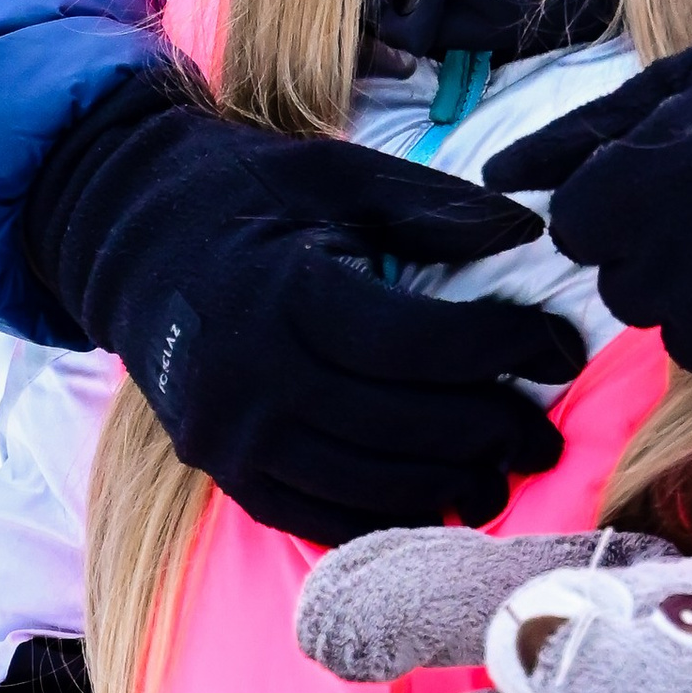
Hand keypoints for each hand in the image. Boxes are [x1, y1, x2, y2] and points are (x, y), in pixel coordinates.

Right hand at [25, 78, 587, 544]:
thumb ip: (433, 208)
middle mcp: (256, 378)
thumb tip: (527, 234)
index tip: (562, 350)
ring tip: (505, 472)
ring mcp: (234, 438)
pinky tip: (437, 501)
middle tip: (547, 433)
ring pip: (370, 488)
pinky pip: (321, 519)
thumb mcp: (339, 174)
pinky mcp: (225, 473)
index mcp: (289, 294)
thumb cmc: (249, 194)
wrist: (129, 236)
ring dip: (450, 487)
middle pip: (406, 426)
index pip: (422, 343)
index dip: (505, 349)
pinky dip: (387, 517)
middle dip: (494, 432)